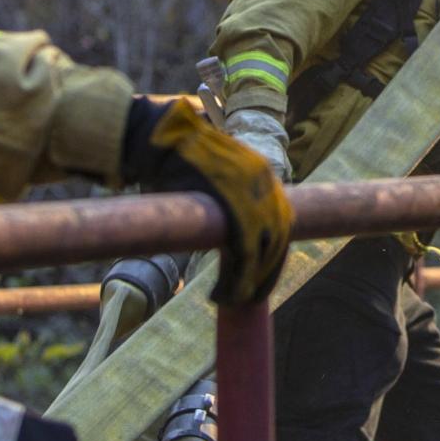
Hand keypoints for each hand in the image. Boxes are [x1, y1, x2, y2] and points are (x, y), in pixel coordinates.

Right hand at [127, 98, 292, 306]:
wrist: (158, 140)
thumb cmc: (178, 163)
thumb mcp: (217, 179)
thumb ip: (231, 202)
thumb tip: (233, 234)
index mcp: (263, 174)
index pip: (281, 224)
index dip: (273, 258)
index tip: (262, 280)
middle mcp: (264, 181)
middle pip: (278, 240)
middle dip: (265, 274)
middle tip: (249, 299)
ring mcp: (249, 191)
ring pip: (262, 250)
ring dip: (250, 282)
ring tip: (232, 300)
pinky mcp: (230, 202)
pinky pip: (243, 249)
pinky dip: (237, 277)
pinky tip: (222, 294)